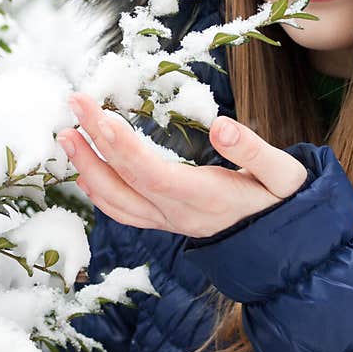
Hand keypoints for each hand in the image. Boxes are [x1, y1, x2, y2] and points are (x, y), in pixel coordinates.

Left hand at [55, 92, 309, 237]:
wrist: (287, 246)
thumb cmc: (284, 202)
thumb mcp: (284, 174)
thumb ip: (254, 150)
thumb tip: (221, 125)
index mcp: (204, 198)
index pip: (152, 172)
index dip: (122, 147)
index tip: (99, 115)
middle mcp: (178, 213)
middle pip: (124, 182)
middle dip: (93, 144)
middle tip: (73, 105)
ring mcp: (167, 221)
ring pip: (115, 203)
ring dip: (86, 169)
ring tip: (66, 136)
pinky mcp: (165, 222)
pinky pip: (123, 212)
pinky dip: (97, 193)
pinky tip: (83, 172)